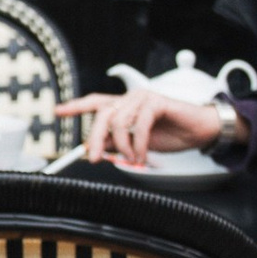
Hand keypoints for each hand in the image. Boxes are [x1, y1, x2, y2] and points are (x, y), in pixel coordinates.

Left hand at [57, 84, 224, 167]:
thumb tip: (92, 149)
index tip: (58, 112)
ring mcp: (143, 98)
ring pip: (119, 121)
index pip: (95, 102)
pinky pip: (139, 125)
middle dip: (94, 138)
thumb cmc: (170, 133)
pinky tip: (141, 155)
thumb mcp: (135, 142)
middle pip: (102, 114)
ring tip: (132, 159)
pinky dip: (138, 144)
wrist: (198, 131)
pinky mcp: (157, 101)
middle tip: (93, 158)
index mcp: (124, 106)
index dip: (76, 106)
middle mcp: (130, 99)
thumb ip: (115, 142)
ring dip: (122, 146)